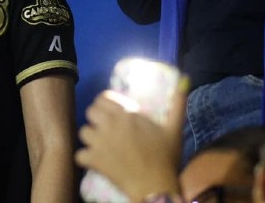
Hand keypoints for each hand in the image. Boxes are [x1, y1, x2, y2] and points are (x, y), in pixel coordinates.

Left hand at [76, 87, 186, 201]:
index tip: (111, 113)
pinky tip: (95, 160)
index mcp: (127, 114)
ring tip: (101, 144)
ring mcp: (99, 142)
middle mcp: (110, 124)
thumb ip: (178, 103)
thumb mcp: (174, 129)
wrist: (155, 187)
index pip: (103, 98)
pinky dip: (85, 158)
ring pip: (83, 131)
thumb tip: (185, 78)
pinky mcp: (94, 160)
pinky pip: (79, 154)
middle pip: (90, 111)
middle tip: (106, 128)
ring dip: (90, 137)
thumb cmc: (166, 158)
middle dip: (96, 118)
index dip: (105, 104)